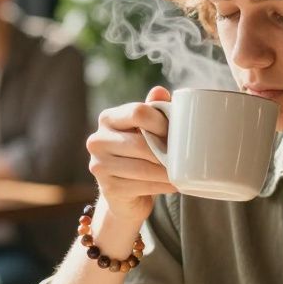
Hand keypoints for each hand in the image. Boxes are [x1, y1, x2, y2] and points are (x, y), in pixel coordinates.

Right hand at [86, 86, 176, 224]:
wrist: (125, 192)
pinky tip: (174, 184)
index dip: (162, 122)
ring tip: (183, 171)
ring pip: (143, 167)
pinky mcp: (108, 188)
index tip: (176, 132)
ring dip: (167, 171)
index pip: (138, 112)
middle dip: (166, 151)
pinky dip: (163, 186)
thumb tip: (159, 91)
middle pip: (141, 143)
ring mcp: (99, 165)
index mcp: (108, 118)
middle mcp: (97, 140)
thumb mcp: (146, 129)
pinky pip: (143, 186)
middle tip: (185, 155)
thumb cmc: (139, 154)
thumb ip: (153, 109)